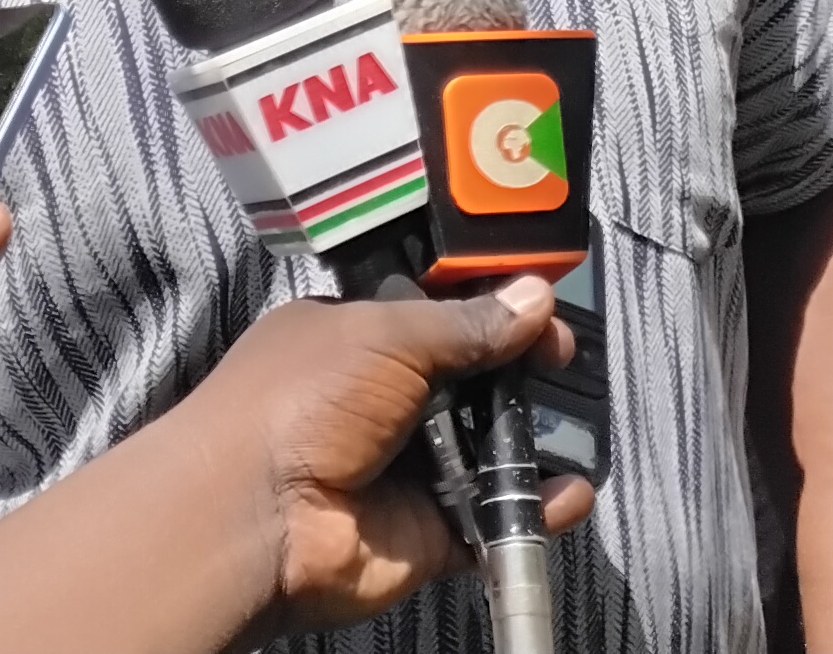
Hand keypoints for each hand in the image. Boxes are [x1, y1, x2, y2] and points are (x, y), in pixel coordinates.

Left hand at [184, 276, 594, 641]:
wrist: (255, 517)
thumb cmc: (302, 400)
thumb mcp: (385, 334)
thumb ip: (464, 321)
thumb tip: (535, 298)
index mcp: (356, 339)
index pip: (436, 316)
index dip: (489, 307)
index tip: (539, 304)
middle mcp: (379, 403)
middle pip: (469, 383)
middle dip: (519, 371)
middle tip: (564, 359)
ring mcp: (404, 471)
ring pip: (486, 451)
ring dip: (532, 440)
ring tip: (577, 425)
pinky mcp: (426, 533)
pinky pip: (491, 518)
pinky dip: (533, 507)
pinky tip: (570, 493)